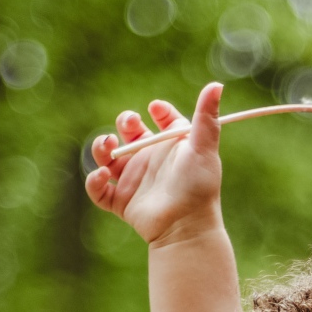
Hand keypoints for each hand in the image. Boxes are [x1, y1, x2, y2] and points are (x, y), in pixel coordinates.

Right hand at [85, 83, 225, 246]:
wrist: (187, 226)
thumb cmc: (199, 187)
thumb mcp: (202, 149)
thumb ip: (206, 118)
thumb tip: (217, 84)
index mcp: (171, 146)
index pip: (162, 120)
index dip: (158, 111)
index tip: (155, 109)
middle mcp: (151, 161)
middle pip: (130, 133)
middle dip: (124, 123)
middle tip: (130, 125)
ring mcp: (134, 181)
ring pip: (108, 158)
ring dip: (101, 148)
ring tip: (109, 146)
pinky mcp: (121, 202)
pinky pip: (99, 189)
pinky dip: (94, 181)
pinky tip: (104, 175)